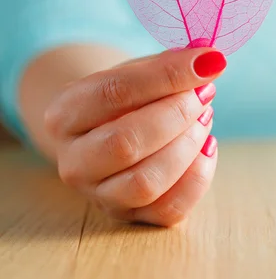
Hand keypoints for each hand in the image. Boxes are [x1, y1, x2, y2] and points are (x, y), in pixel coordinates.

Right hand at [44, 48, 226, 225]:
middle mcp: (74, 162)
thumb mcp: (133, 73)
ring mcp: (99, 196)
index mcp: (64, 115)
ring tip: (204, 119)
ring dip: (188, 146)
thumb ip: (165, 66)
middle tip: (204, 94)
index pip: (113, 93)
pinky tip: (206, 148)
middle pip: (125, 142)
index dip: (166, 76)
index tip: (207, 63)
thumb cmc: (124, 101)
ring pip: (145, 182)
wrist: (105, 135)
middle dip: (177, 114)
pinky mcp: (129, 217)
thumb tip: (207, 61)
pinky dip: (197, 178)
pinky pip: (168, 210)